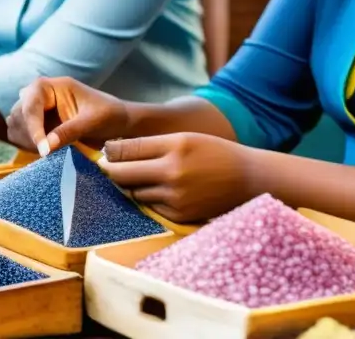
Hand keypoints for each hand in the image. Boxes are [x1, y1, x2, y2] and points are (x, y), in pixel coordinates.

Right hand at [6, 77, 129, 155]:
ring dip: (27, 142)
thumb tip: (46, 147)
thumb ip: (69, 131)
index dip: (33, 127)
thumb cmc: (108, 115)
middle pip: (19, 114)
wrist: (116, 122)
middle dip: (31, 136)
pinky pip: (18, 134)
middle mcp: (38, 94)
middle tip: (49, 153)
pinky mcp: (34, 123)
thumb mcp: (92, 122)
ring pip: (15, 125)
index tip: (43, 150)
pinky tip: (46, 151)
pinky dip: (27, 145)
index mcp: (51, 86)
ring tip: (49, 152)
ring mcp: (34, 109)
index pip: (31, 104)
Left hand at [98, 133, 259, 223]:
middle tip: (107, 166)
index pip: (127, 150)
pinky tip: (159, 190)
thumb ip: (151, 145)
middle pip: (123, 174)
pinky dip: (149, 198)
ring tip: (136, 176)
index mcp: (174, 146)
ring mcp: (175, 197)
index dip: (111, 151)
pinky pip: (150, 206)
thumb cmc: (214, 152)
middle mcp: (173, 173)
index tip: (106, 151)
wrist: (248, 179)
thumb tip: (114, 151)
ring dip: (131, 185)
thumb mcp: (184, 138)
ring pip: (134, 192)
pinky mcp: (179, 215)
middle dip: (111, 170)